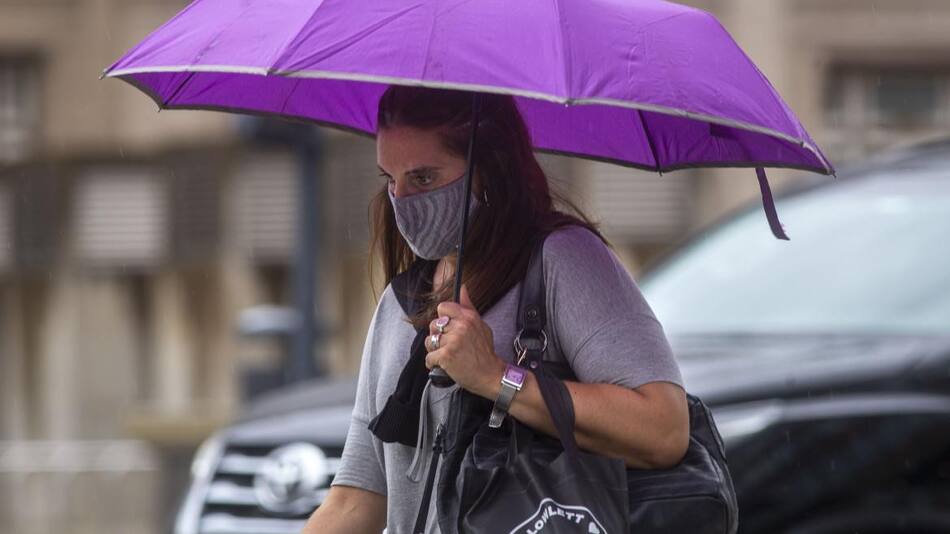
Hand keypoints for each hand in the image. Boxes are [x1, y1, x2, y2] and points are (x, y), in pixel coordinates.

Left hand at [425, 284, 505, 398]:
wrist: (491, 375)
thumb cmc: (485, 352)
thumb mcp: (481, 325)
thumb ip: (468, 307)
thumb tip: (462, 287)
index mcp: (468, 317)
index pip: (443, 307)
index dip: (443, 318)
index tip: (448, 328)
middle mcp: (460, 326)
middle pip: (433, 325)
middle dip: (438, 336)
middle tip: (449, 345)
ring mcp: (452, 341)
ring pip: (429, 341)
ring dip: (434, 350)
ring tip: (446, 355)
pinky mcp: (446, 356)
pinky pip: (429, 357)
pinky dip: (433, 364)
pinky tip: (443, 365)